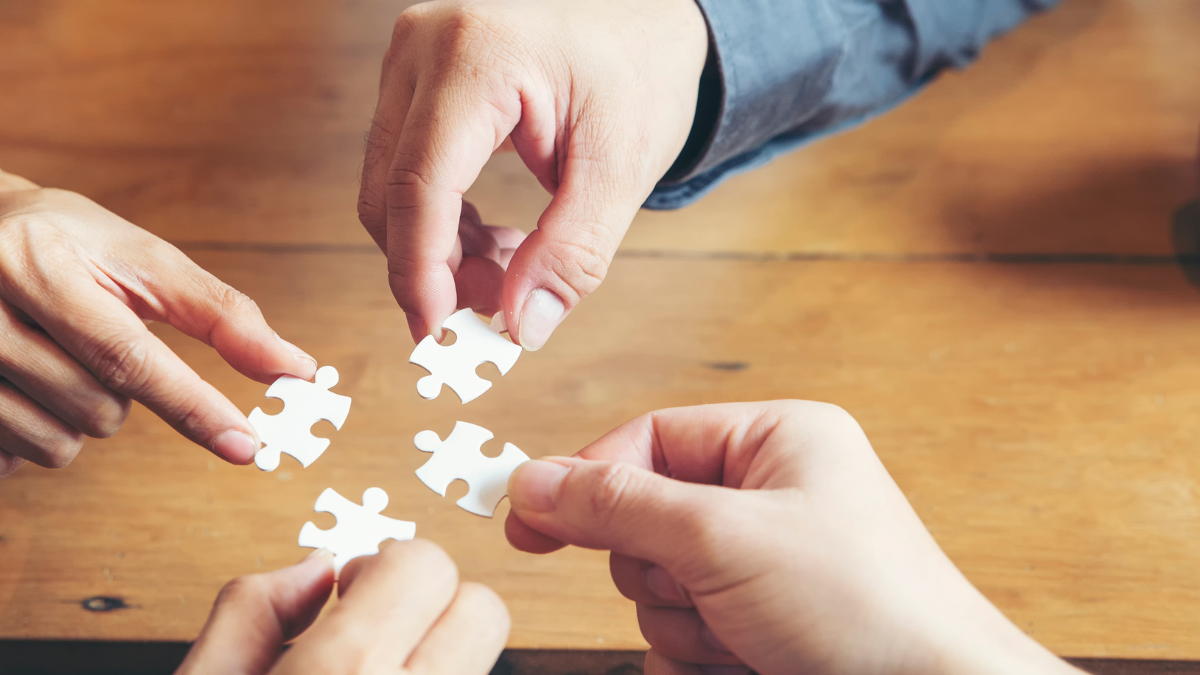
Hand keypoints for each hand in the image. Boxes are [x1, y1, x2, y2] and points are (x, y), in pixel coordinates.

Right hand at [0, 170, 316, 476]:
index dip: (191, 405)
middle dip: (122, 393)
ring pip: (59, 446)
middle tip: (93, 339)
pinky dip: (35, 432)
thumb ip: (222, 315)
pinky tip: (21, 384)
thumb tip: (294, 369)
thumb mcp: (143, 259)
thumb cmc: (71, 246)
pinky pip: (14, 460)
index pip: (127, 355)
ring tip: (56, 358)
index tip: (247, 445)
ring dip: (80, 416)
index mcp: (37, 265)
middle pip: (99, 412)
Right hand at [176, 541, 509, 674]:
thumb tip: (314, 568)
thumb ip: (250, 613)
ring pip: (482, 660)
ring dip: (438, 651)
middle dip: (435, 603)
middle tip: (374, 628)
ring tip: (374, 672)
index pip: (426, 566)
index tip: (351, 590)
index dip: (386, 565)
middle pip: (484, 612)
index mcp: (348, 674)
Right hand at [358, 0, 708, 348]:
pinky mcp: (416, 83)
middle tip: (495, 311)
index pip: (419, 185)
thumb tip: (522, 328)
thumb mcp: (622, 167)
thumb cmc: (640, 71)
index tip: (439, 336)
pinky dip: (443, 222)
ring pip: (390, 188)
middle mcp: (423, 48)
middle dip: (433, 269)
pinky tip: (495, 241)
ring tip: (510, 271)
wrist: (645, 19)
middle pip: (390, 192)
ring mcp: (412, 62)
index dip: (421, 272)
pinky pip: (405, 170)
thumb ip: (573, 252)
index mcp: (475, 58)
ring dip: (439, 250)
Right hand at [506, 402, 1081, 674]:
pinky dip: (697, 653)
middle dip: (659, 569)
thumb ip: (619, 506)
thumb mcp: (724, 539)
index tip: (526, 518)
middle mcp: (769, 494)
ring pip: (656, 584)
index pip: (649, 439)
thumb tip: (530, 481)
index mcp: (776, 441)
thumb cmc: (864, 604)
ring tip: (746, 631)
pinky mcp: (760, 620)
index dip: (589, 477)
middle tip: (703, 587)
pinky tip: (746, 658)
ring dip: (683, 619)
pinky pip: (681, 631)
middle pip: (643, 518)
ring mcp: (763, 563)